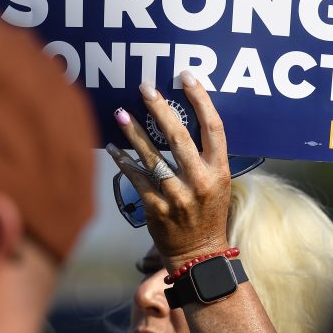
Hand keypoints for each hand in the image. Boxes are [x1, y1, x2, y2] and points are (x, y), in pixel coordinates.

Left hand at [107, 72, 231, 270]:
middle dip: (160, 108)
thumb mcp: (217, 182)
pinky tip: (113, 149)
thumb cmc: (207, 213)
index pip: (213, 127)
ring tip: (121, 113)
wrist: (199, 254)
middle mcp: (201, 181)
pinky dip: (123, 162)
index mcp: (219, 170)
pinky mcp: (157, 209)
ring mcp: (178, 196)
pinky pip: (136, 179)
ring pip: (152, 157)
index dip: (201, 99)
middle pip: (179, 136)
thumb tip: (181, 120)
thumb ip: (205, 155)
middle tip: (145, 88)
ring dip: (134, 133)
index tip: (187, 78)